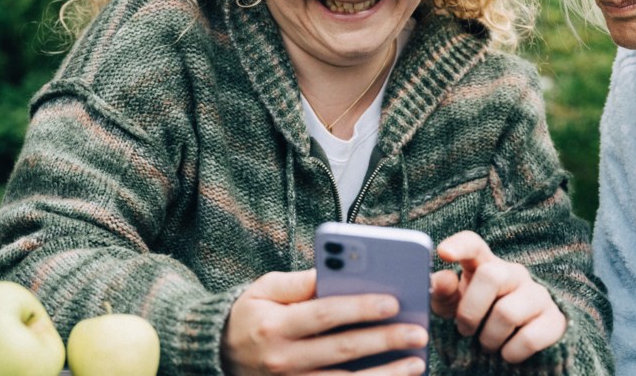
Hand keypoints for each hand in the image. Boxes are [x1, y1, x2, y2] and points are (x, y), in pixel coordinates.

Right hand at [222, 269, 427, 374]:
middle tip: (417, 333)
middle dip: (384, 341)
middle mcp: (283, 358)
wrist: (217, 355)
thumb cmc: (249, 316)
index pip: (324, 314)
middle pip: (342, 350)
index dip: (360, 308)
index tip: (393, 301)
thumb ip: (298, 283)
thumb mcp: (263, 289)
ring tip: (416, 363)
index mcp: (274, 325)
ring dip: (385, 374)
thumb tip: (334, 270)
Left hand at [430, 231, 565, 362]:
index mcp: (485, 264)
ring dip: (489, 337)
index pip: (474, 244)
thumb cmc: (479, 316)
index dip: (459, 245)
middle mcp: (514, 273)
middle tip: (465, 330)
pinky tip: (507, 352)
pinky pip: (529, 338)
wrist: (522, 341)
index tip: (443, 253)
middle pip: (491, 276)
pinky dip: (511, 352)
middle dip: (470, 311)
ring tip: (487, 343)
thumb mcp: (454, 305)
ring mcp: (537, 294)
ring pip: (507, 313)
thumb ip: (442, 293)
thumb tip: (441, 280)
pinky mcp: (554, 320)